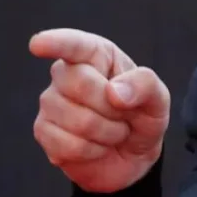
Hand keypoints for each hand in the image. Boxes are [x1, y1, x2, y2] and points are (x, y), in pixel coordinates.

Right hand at [29, 28, 170, 192]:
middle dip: (112, 107)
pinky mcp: (43, 131)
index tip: (38, 44)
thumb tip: (114, 92)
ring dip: (107, 133)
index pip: (74, 44)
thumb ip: (145, 85)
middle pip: (79, 83)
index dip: (56, 42)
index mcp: (97, 55)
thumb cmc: (142, 116)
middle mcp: (67, 73)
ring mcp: (51, 102)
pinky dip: (92, 151)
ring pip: (75, 119)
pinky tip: (97, 146)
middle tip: (124, 115)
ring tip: (113, 131)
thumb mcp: (158, 99)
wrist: (133, 154)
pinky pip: (67, 145)